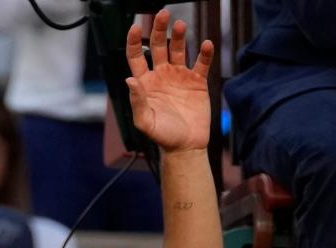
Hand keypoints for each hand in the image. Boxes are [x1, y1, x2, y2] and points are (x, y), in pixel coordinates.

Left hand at [125, 10, 213, 152]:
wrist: (185, 146)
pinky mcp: (197, 82)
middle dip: (159, 29)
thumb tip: (129, 79)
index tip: (135, 27)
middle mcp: (161, 75)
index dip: (134, 41)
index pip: (137, 57)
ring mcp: (179, 77)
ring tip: (181, 25)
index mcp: (145, 83)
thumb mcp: (145, 121)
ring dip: (179, 36)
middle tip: (163, 13)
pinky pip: (201, 63)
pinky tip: (206, 44)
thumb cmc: (162, 136)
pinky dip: (204, 53)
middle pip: (158, 46)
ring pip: (179, 50)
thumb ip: (137, 100)